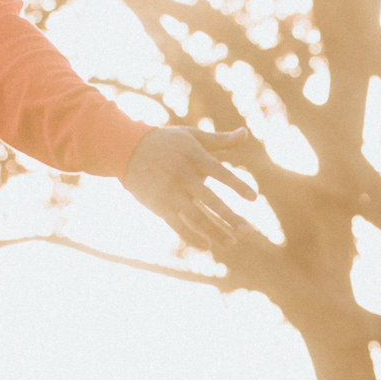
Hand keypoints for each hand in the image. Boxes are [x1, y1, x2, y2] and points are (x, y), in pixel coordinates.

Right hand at [121, 127, 255, 255]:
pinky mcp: (160, 205)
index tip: (253, 198)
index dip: (237, 185)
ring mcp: (171, 193)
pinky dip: (191, 237)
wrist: (126, 149)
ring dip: (214, 232)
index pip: (221, 174)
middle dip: (229, 217)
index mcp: (195, 158)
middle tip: (248, 231)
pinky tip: (206, 246)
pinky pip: (178, 225)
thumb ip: (220, 140)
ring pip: (196, 217)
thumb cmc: (165, 142)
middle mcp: (184, 176)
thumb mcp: (192, 137)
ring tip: (231, 243)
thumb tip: (245, 133)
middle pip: (211, 200)